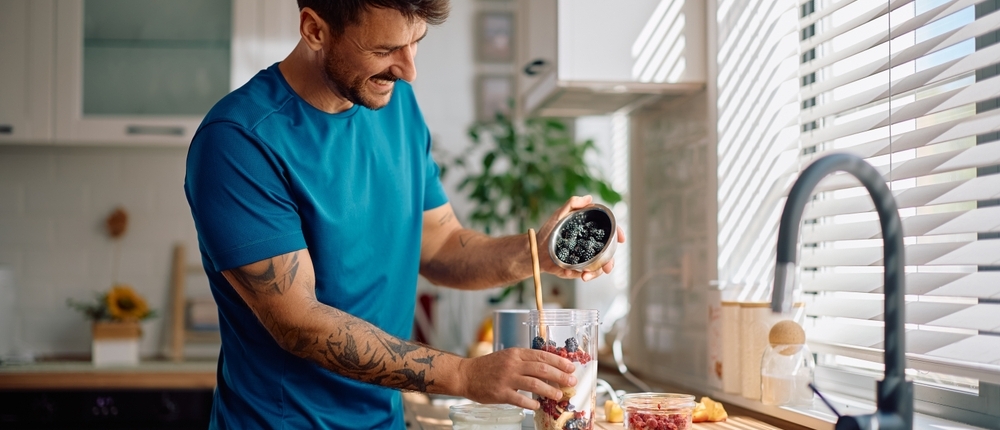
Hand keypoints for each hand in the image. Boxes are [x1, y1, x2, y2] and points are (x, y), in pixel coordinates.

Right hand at [457, 347, 576, 409]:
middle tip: (571, 381)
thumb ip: (525, 361)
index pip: (542, 355)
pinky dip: (531, 403)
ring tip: (559, 395)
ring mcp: (506, 378)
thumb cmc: (489, 366)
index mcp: (516, 353)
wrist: (466, 374)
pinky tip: (537, 406)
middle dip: (560, 375)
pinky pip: (519, 399)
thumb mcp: (508, 357)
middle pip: (542, 369)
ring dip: (549, 390)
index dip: (559, 361)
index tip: (571, 367)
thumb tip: (548, 368)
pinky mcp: (500, 393)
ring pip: (534, 383)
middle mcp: (513, 364)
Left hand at [537, 195, 626, 281]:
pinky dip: (583, 274)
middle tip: (607, 267)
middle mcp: (590, 244)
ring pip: (600, 266)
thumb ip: (572, 204)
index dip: (617, 233)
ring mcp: (586, 257)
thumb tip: (589, 198)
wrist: (536, 250)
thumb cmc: (548, 231)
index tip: (621, 238)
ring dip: (596, 272)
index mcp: (589, 230)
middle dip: (610, 261)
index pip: (608, 231)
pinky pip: (586, 273)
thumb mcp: (559, 215)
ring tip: (585, 275)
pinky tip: (574, 273)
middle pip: (608, 252)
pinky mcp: (578, 268)